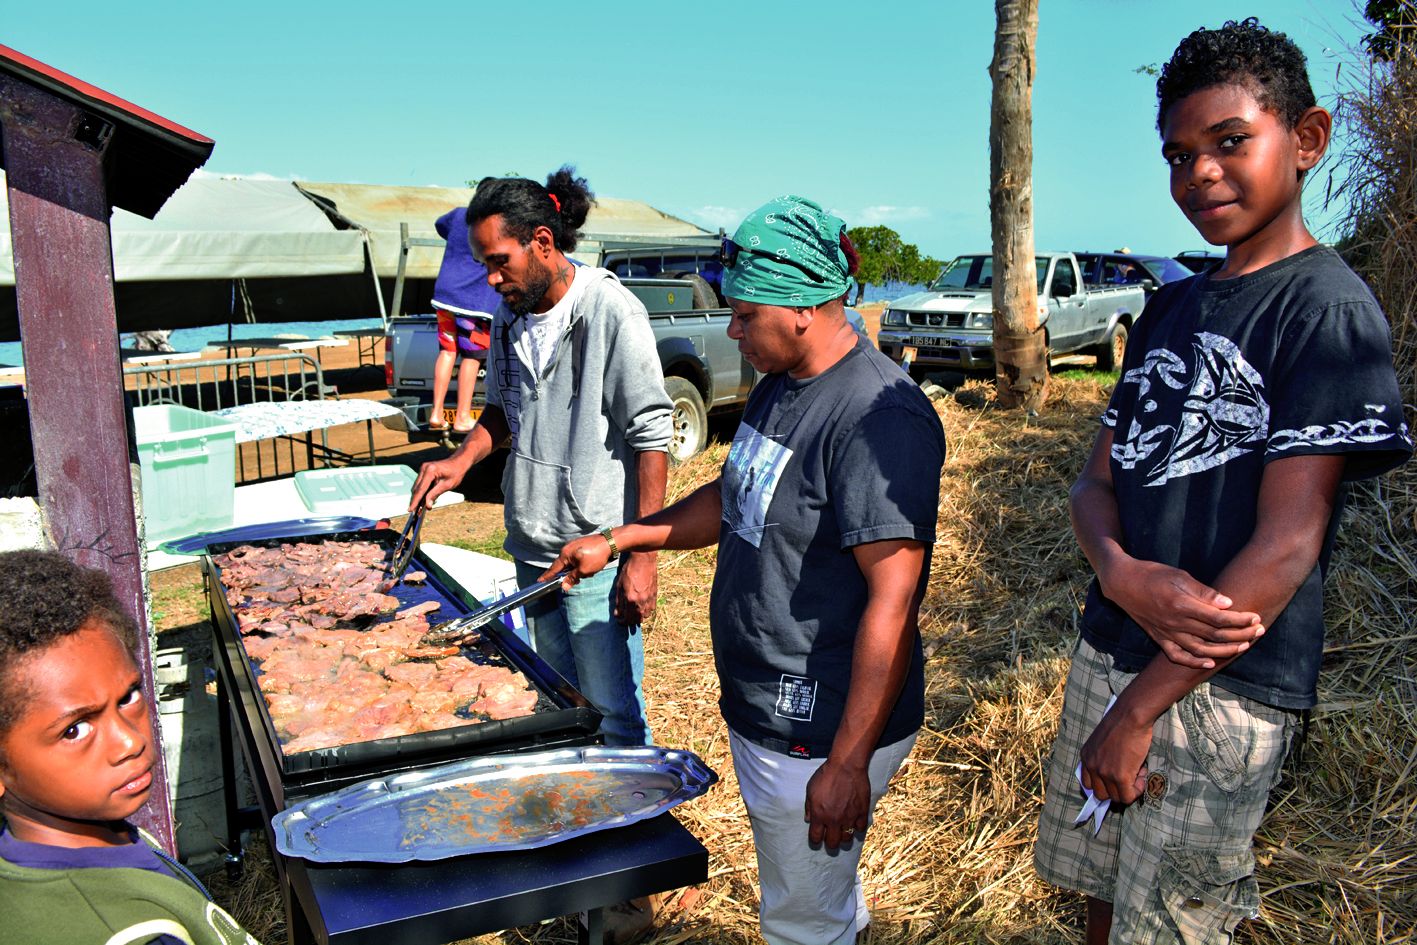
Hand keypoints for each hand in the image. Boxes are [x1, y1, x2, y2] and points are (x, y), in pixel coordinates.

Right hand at [409, 456, 469, 511]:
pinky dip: (421, 492)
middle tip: (414, 512)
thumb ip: (435, 495)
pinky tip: (422, 500)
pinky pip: (420, 484)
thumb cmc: (455, 473)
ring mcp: (422, 469)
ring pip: (417, 486)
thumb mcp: (447, 485)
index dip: (415, 501)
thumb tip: (427, 505)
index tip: (410, 510)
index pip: (420, 489)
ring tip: (417, 508)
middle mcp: (424, 468)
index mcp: (430, 471)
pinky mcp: (423, 471)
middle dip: (415, 500)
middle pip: (416, 488)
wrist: (458, 462)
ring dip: (417, 497)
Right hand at [540, 534, 614, 587]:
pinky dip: (584, 564)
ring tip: (592, 569)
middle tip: (582, 577)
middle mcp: (568, 548)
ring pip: (574, 563)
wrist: (610, 542)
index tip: (540, 580)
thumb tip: (563, 586)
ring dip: (581, 569)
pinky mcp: (583, 545)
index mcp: (565, 554)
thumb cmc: (596, 556)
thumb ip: (572, 578)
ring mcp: (575, 545)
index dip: (547, 576)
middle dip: (573, 574)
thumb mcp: (584, 571)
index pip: (554, 568)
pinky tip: (594, 565)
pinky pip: (579, 558)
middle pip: (565, 566)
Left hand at [613, 552, 657, 625]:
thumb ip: (619, 602)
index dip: (622, 622)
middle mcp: (641, 601)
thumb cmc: (629, 570)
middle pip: (636, 620)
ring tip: (633, 614)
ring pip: (645, 616)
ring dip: (638, 618)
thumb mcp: (619, 585)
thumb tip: (618, 614)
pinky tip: (642, 608)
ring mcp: (649, 599)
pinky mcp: (655, 596)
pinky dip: (646, 612)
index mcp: (630, 599)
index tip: (619, 621)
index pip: (626, 618)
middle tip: (626, 619)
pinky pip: (651, 610)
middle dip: (630, 622)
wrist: (644, 560)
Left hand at [804, 759, 870, 850]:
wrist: (846, 766)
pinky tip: (854, 822)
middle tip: (830, 838)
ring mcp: (849, 817)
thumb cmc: (826, 775)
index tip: (817, 838)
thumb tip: (808, 819)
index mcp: (819, 815)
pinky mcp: (862, 812)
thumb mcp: (810, 789)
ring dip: (844, 836)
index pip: (815, 838)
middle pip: (832, 843)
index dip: (815, 840)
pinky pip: (860, 829)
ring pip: (847, 839)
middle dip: (830, 843)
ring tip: (842, 830)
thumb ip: (808, 806)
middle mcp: (834, 819)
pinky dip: (857, 827)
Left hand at [1079, 704, 1151, 804]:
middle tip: (1130, 775)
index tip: (1118, 778)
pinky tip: (1142, 774)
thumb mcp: (1103, 740)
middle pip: (1100, 794)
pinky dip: (1137, 791)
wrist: (1131, 715)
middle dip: (1117, 789)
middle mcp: (1091, 766)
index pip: (1088, 784)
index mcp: (1086, 757)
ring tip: (1138, 771)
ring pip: (1116, 797)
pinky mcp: (1119, 777)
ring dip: (1130, 789)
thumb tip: (1116, 776)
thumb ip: (1103, 757)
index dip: (1105, 785)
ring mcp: (1104, 773)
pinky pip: (1127, 797)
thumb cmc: (1122, 723)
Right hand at [1102, 559, 1263, 668]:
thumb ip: (1204, 592)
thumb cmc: (1152, 574)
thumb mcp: (1179, 576)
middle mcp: (1176, 623)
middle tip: (1258, 632)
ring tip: (1243, 646)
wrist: (1122, 583)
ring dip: (1224, 651)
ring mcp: (1167, 633)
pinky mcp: (1159, 638)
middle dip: (1241, 635)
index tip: (1255, 617)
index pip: (1219, 618)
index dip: (1240, 620)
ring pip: (1201, 650)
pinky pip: (1178, 656)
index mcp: (1182, 605)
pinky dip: (1194, 662)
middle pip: (1215, 636)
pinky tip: (1210, 662)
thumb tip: (1228, 603)